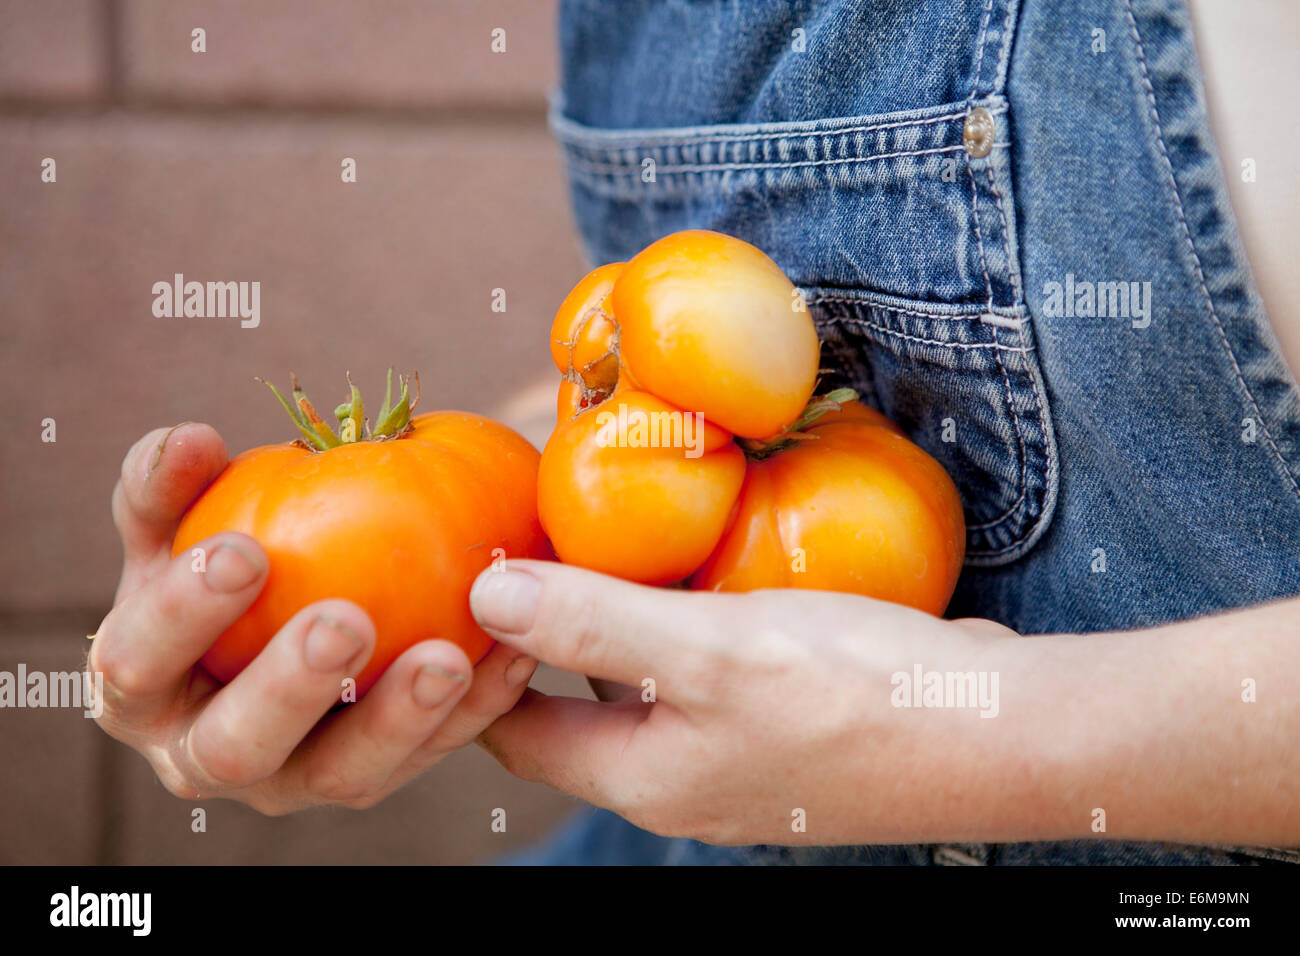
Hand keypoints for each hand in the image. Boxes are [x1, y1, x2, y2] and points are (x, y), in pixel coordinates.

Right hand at [90, 423, 537, 813]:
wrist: (284, 620)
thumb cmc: (226, 561)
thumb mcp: (182, 524)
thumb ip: (169, 485)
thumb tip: (189, 441)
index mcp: (140, 689)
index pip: (138, 661)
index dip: (182, 612)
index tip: (244, 550)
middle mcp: (209, 756)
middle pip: (236, 744)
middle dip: (290, 687)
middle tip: (347, 622)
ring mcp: (297, 779)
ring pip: (344, 772)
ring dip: (398, 718)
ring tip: (449, 657)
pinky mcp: (377, 776)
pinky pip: (431, 753)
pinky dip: (475, 709)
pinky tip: (514, 657)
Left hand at [470, 560, 1018, 845]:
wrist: (1004, 733)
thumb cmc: (854, 694)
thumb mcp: (708, 650)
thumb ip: (592, 624)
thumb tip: (482, 594)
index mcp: (643, 779)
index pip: (520, 733)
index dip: (480, 666)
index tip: (460, 584)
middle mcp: (682, 779)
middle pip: (579, 708)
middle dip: (545, 634)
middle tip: (525, 541)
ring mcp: (737, 756)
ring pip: (645, 686)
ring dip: (618, 621)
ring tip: (598, 536)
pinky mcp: (785, 725)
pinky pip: (705, 674)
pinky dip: (682, 624)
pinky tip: (695, 564)